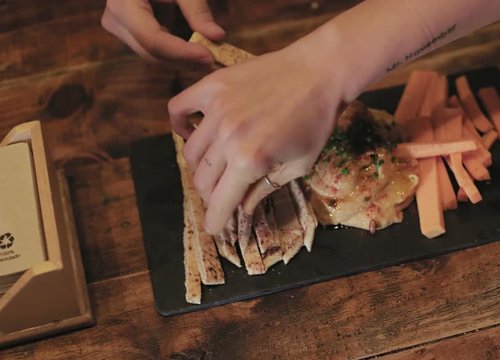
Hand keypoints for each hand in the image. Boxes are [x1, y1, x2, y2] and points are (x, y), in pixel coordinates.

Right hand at [101, 0, 224, 63]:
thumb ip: (197, 10)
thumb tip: (218, 36)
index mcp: (123, 5)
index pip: (153, 40)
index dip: (182, 53)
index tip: (209, 56)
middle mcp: (116, 22)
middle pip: (153, 53)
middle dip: (185, 61)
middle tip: (217, 60)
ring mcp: (120, 30)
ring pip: (154, 57)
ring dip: (183, 61)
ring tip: (212, 57)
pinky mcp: (130, 34)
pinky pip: (155, 51)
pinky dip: (178, 55)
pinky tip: (198, 52)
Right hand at [168, 46, 344, 233]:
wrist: (320, 73)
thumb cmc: (316, 122)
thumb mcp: (298, 165)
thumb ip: (265, 189)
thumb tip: (242, 208)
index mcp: (250, 162)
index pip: (220, 203)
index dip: (216, 221)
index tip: (215, 229)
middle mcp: (227, 138)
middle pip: (202, 180)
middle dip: (212, 196)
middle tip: (225, 194)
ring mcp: (216, 111)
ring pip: (192, 153)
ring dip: (202, 167)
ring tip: (218, 165)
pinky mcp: (212, 87)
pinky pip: (178, 108)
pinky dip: (179, 124)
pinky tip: (192, 132)